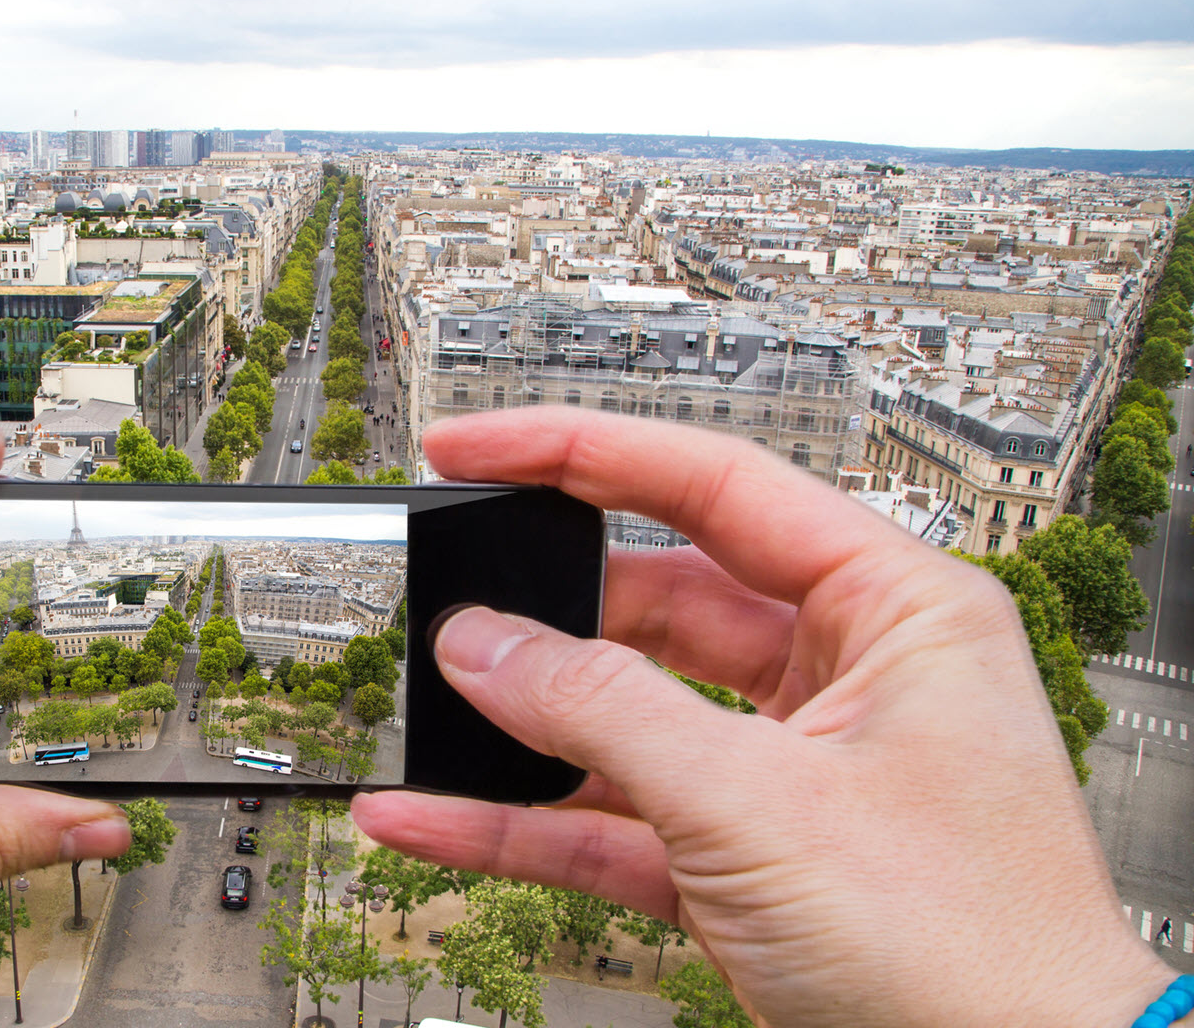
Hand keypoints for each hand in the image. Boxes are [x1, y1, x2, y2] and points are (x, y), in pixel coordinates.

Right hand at [353, 408, 1173, 1026]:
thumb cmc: (974, 957)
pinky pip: (610, 821)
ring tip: (428, 717)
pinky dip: (522, 824)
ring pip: (623, 721)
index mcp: (894, 612)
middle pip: (655, 604)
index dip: (582, 455)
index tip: (478, 445)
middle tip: (449, 607)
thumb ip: (607, 710)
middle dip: (543, 615)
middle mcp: (843, 679)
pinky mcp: (741, 865)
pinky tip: (437, 817)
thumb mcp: (762, 804)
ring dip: (521, 731)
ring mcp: (785, 776)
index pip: (714, 487)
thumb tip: (488, 644)